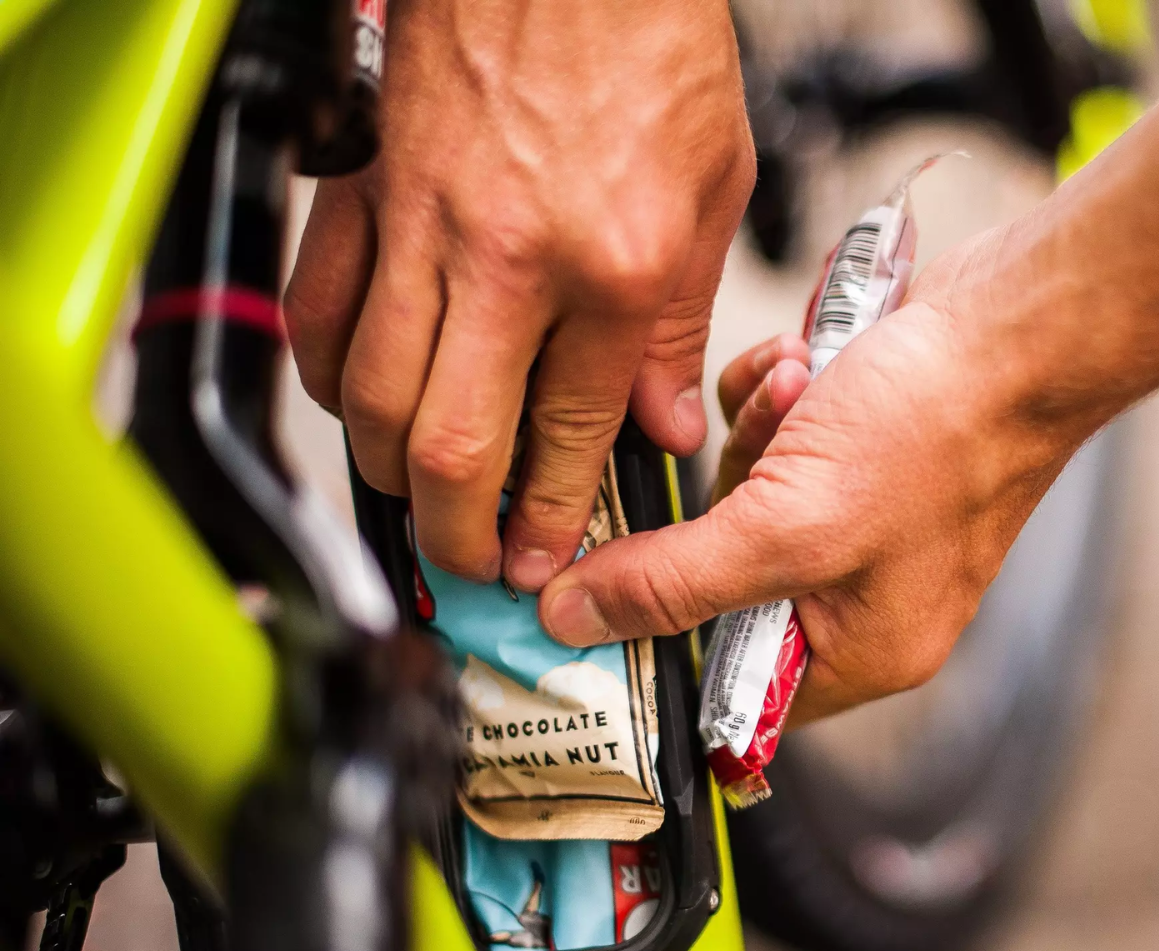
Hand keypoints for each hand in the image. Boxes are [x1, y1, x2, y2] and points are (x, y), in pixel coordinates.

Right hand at [285, 0, 754, 589]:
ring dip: (387, 474)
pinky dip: (323, 378)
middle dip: (457, 535)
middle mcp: (510, 261)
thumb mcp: (716, 188)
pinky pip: (316, 311)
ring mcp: (423, 226)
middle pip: (453, 445)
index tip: (541, 562)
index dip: (550, 520)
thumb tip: (661, 424)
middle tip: (471, 566)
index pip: (569, 437)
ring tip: (419, 505)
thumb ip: (679, 323)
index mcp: (614, 267)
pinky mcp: (365, 189)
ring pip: (370, 397)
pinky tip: (351, 405)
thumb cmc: (648, 41)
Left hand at [535, 232, 1094, 721]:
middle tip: (764, 451)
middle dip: (727, 497)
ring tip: (805, 389)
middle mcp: (864, 596)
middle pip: (723, 575)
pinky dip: (775, 396)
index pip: (731, 686)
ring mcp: (865, 519)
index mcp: (863, 651)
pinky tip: (808, 363)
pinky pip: (773, 439)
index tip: (601, 590)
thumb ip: (673, 581)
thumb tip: (572, 623)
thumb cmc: (938, 434)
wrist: (1020, 324)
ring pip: (743, 493)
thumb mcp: (787, 524)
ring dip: (755, 432)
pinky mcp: (860, 452)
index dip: (665, 641)